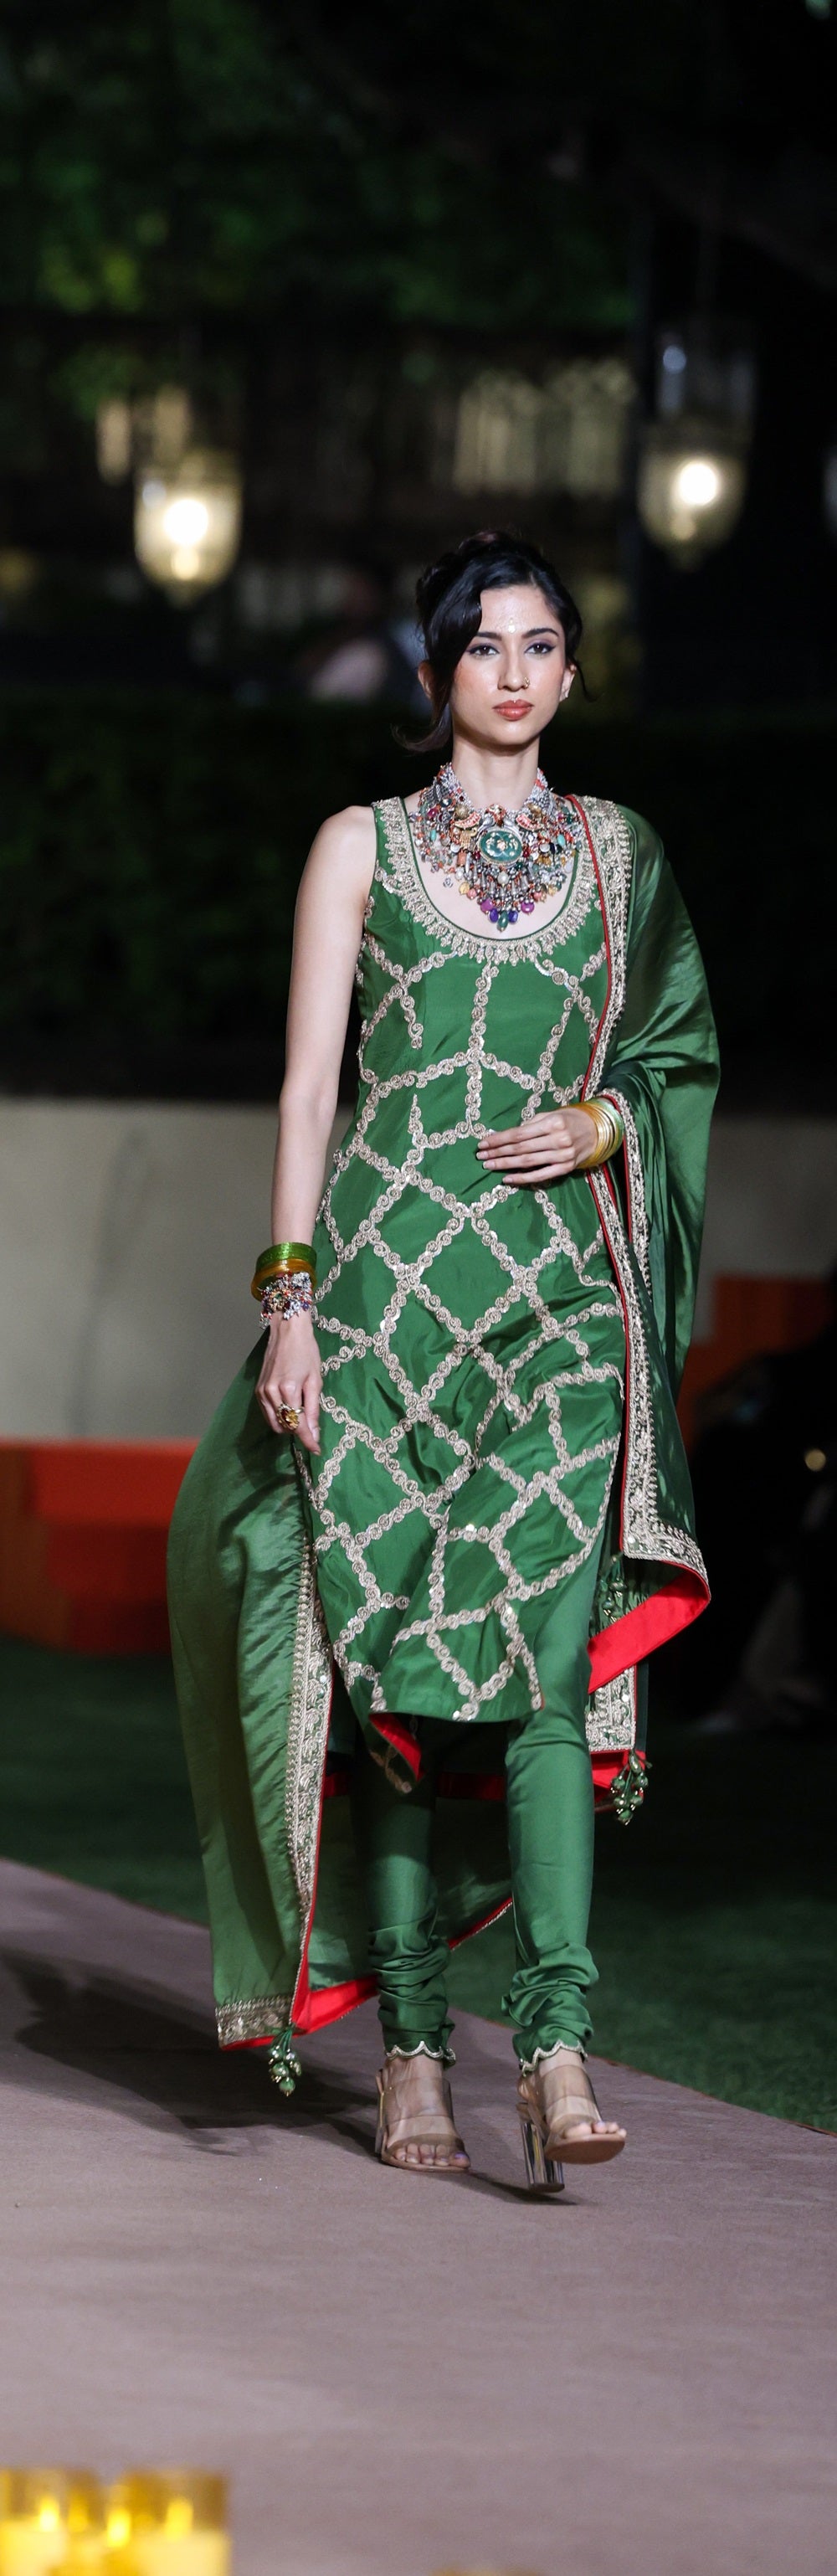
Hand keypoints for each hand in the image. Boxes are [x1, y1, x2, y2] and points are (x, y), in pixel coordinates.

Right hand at [256, 1314, 321, 1452]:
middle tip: (311, 1427)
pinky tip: (289, 1408)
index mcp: (288, 1390)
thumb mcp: (315, 1380)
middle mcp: (271, 1393)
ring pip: (274, 1422)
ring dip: (288, 1425)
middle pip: (284, 1426)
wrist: (287, 1331)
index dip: (308, 1439)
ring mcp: (261, 1392)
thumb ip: (314, 1408)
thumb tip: (314, 1433)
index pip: (298, 1424)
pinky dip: (279, 1417)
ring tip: (301, 1416)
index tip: (317, 1450)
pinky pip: (267, 1413)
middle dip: (298, 1431)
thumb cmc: (306, 1352)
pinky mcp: (257, 1390)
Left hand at [476, 1106, 595, 1184]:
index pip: (519, 1133)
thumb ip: (531, 1125)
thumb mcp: (551, 1115)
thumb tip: (505, 1136)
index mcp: (553, 1123)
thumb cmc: (570, 1119)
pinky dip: (522, 1178)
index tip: (483, 1143)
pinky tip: (507, 1178)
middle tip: (481, 1156)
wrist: (597, 1131)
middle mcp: (558, 1139)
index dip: (499, 1139)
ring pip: (527, 1162)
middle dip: (498, 1152)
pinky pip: (540, 1175)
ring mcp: (563, 1156)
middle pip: (521, 1148)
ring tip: (489, 1165)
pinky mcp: (566, 1168)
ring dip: (505, 1165)